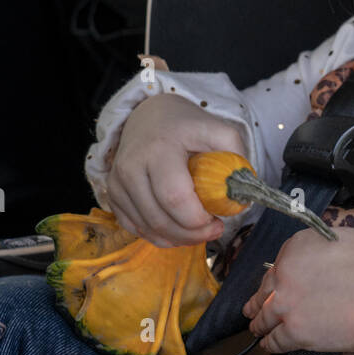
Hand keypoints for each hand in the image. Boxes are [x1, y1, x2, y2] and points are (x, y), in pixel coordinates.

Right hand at [107, 93, 247, 246]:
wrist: (150, 115)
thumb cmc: (188, 127)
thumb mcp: (218, 131)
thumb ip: (235, 158)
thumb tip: (240, 196)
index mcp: (159, 149)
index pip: (175, 198)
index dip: (198, 219)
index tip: (218, 220)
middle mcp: (131, 167)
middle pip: (160, 219)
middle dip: (192, 235)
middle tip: (214, 230)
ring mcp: (117, 182)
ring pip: (147, 228)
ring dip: (177, 239)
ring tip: (199, 231)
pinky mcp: (112, 195)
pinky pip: (134, 228)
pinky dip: (159, 236)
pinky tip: (178, 230)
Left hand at [243, 227, 353, 354]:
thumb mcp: (345, 237)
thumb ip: (319, 244)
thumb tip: (315, 254)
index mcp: (296, 247)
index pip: (277, 264)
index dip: (277, 277)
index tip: (275, 285)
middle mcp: (284, 274)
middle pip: (264, 291)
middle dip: (258, 301)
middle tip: (251, 310)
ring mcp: (286, 305)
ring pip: (262, 317)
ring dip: (258, 324)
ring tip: (256, 328)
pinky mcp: (294, 333)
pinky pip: (274, 341)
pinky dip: (270, 344)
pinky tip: (269, 345)